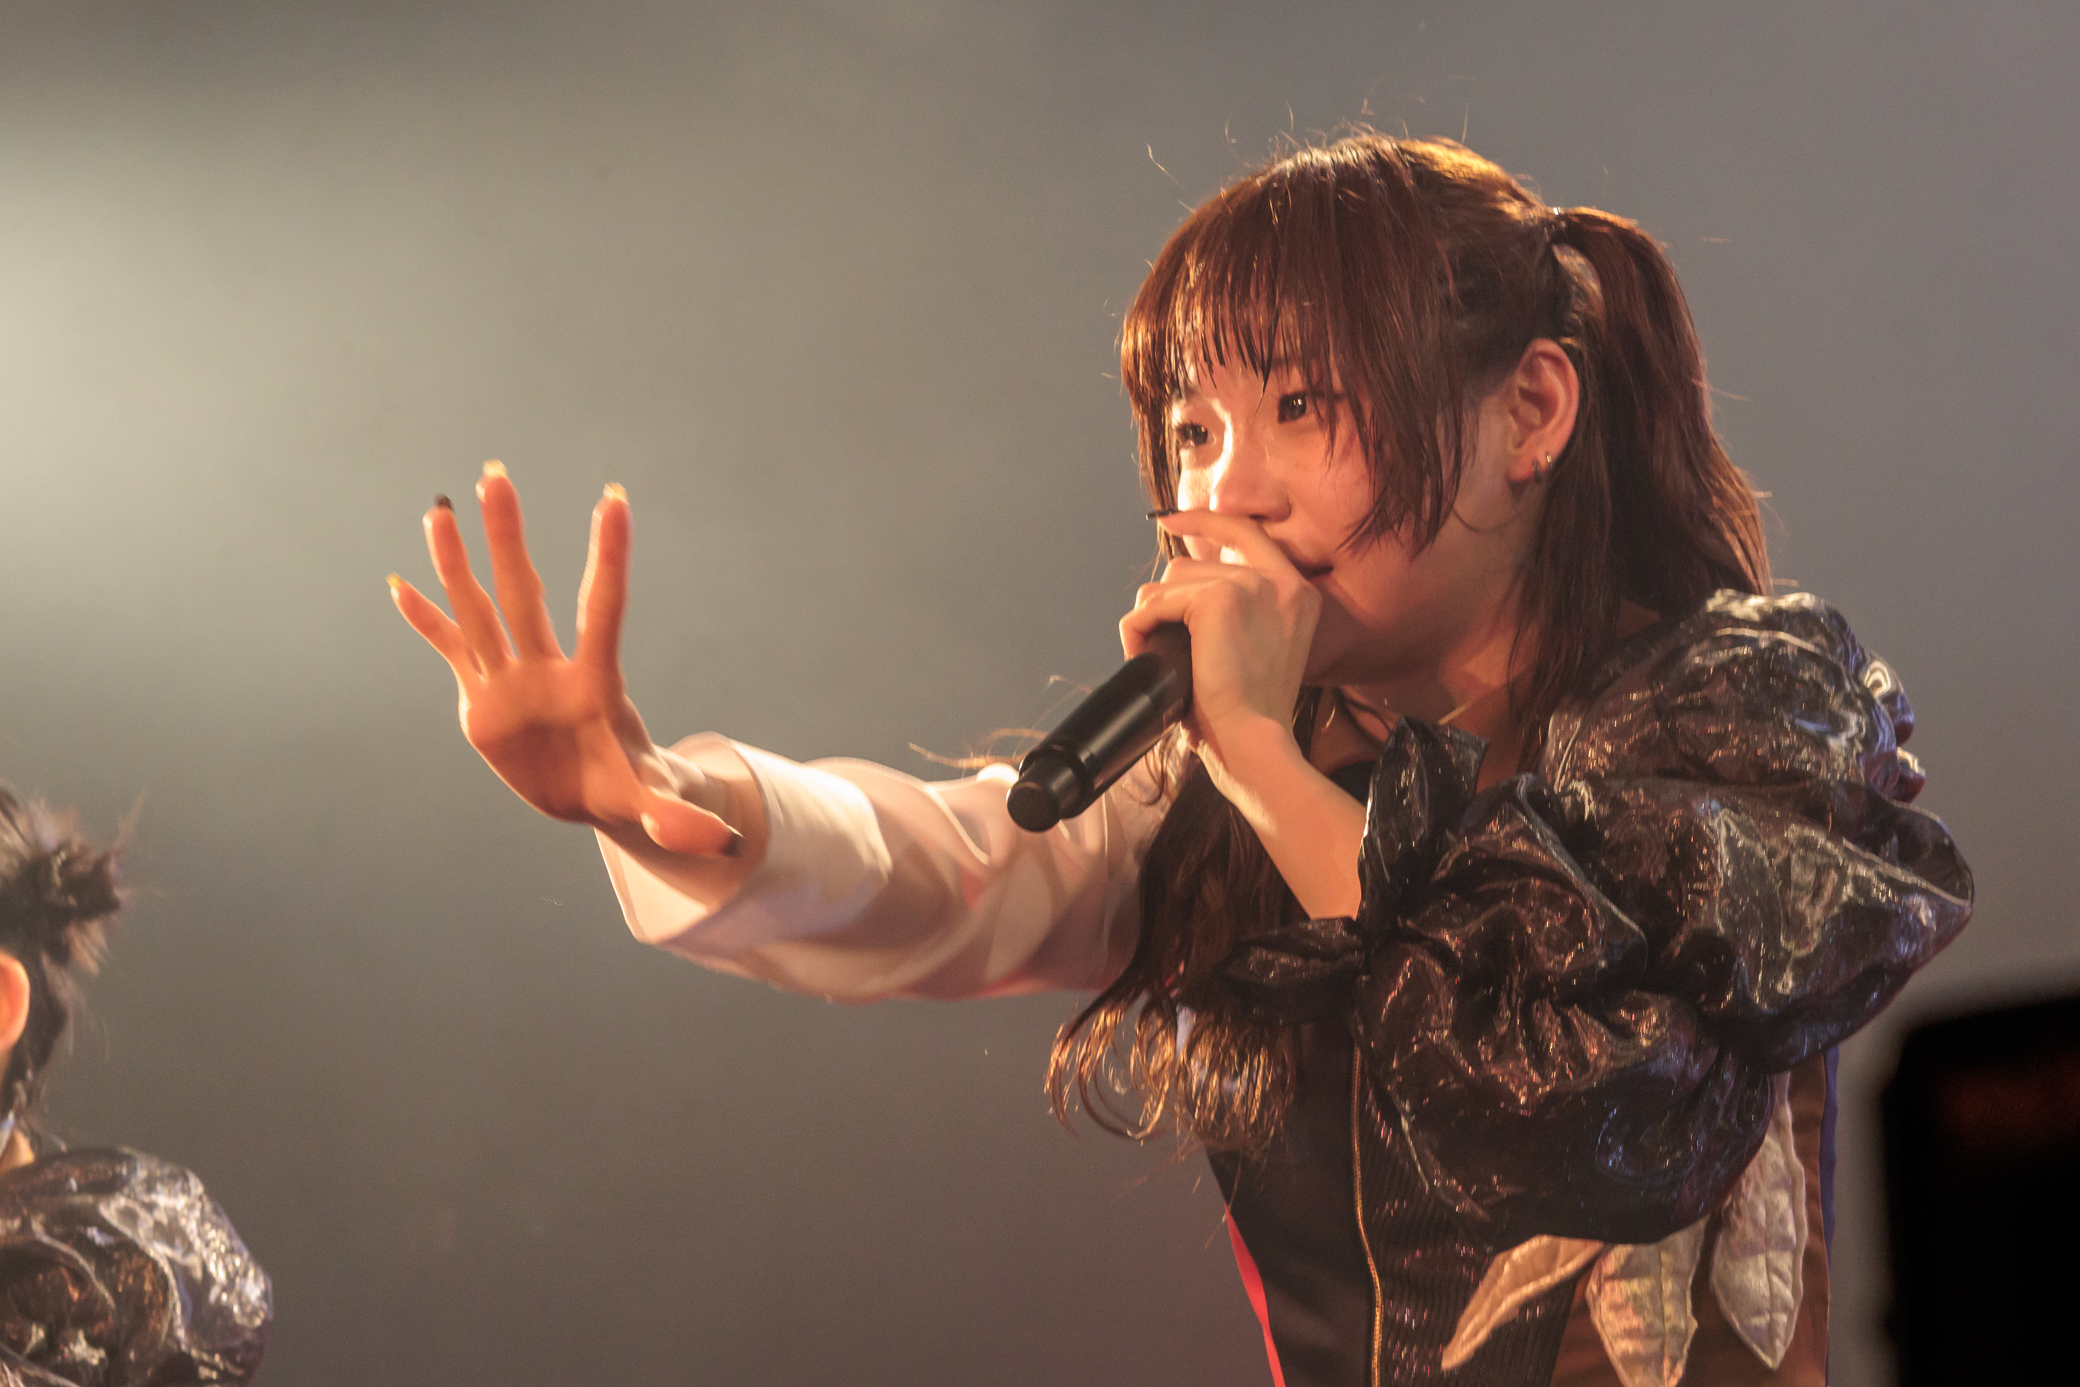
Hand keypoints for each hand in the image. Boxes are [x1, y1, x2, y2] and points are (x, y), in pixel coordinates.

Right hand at [389, 462, 736, 856]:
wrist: (594, 797)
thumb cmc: (631, 789)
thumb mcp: (655, 806)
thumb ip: (679, 819)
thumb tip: (715, 842)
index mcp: (596, 683)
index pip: (602, 608)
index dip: (608, 556)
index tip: (613, 499)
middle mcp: (550, 669)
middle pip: (526, 592)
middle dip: (508, 536)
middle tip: (495, 474)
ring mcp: (513, 681)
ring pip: (481, 610)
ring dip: (458, 563)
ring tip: (439, 509)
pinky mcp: (483, 701)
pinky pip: (452, 652)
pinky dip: (426, 623)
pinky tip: (399, 586)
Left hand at [1119, 510, 1320, 779]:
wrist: (1254, 743)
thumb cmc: (1250, 717)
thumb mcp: (1259, 652)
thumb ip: (1240, 614)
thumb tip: (1180, 593)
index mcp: (1298, 593)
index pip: (1247, 533)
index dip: (1205, 522)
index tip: (1170, 519)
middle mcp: (1280, 582)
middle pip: (1191, 565)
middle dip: (1163, 601)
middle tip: (1154, 639)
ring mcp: (1251, 586)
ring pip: (1169, 584)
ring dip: (1150, 620)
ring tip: (1154, 656)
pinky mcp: (1218, 600)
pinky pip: (1156, 604)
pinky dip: (1138, 629)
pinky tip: (1142, 653)